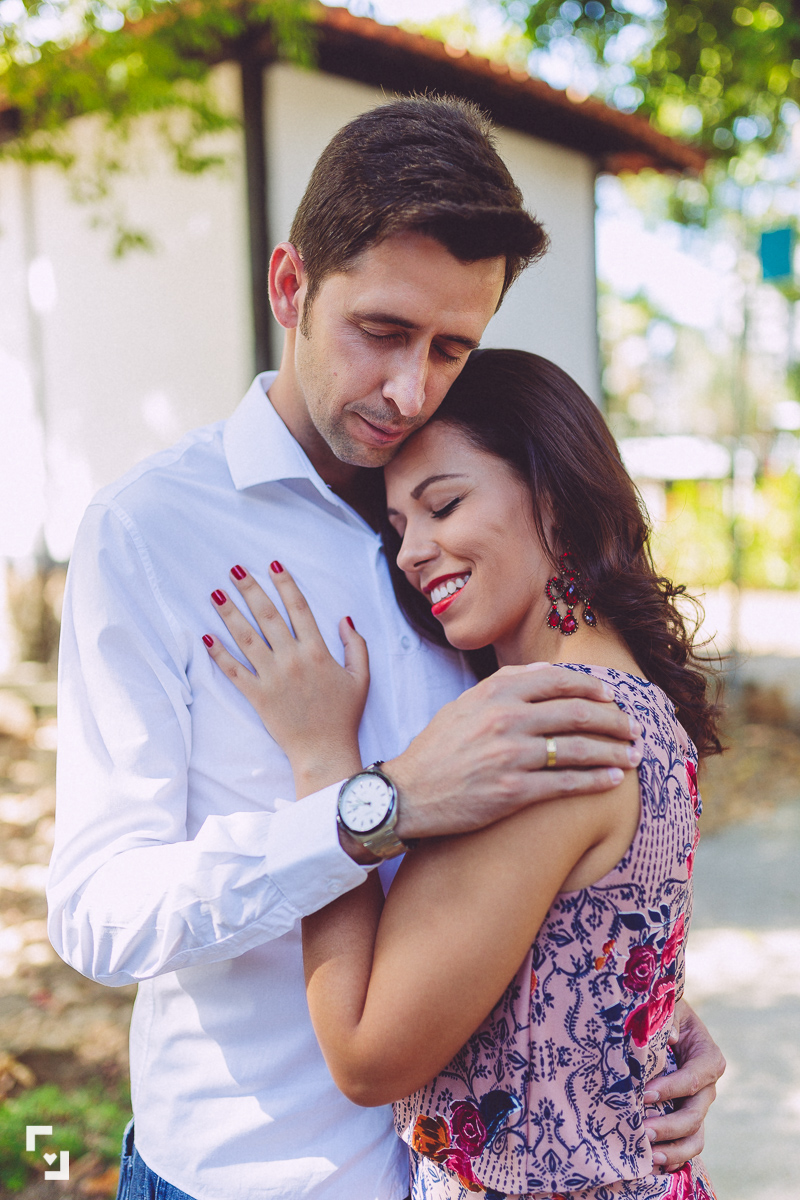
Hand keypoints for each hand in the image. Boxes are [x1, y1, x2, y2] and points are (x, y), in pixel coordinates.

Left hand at [203, 562, 368, 788]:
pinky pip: (234, 671)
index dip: (286, 584)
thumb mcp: (361, 678)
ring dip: (230, 613)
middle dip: (250, 589)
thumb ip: (355, 645)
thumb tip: (344, 618)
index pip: (299, 608)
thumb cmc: (344, 715)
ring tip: (216, 593)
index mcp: (318, 651)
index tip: (273, 564)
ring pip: (247, 638)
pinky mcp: (257, 696)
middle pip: (268, 616)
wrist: (324, 751)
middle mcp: (293, 659)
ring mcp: (272, 677)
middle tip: (236, 570)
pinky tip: (207, 637)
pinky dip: (219, 654)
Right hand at [384, 662, 640, 839]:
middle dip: (613, 721)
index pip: (558, 681)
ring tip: (634, 755)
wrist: (406, 794)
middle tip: (632, 728)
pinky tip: (613, 780)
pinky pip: (566, 783)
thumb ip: (504, 685)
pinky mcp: (513, 792)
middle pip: (576, 713)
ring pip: (578, 749)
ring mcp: (509, 756)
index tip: (611, 697)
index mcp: (494, 693)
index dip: (592, 688)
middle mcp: (505, 719)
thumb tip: (548, 672)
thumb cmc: (438, 750)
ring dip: (614, 752)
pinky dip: (596, 781)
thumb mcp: (464, 705)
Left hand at [643, 999, 724, 1170]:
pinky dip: (674, 1156)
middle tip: (643, 1131)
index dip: (672, 1089)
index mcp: (709, 1058)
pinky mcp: (686, 1115)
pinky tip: (653, 1164)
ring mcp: (698, 1104)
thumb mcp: (668, 1008)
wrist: (664, 1021)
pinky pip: (686, 1142)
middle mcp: (708, 1086)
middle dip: (670, 1125)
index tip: (646, 1093)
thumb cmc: (665, 1011)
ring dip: (674, 1149)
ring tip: (650, 1156)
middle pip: (695, 1113)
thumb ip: (669, 1020)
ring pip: (695, 1136)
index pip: (693, 1078)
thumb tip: (669, 1037)